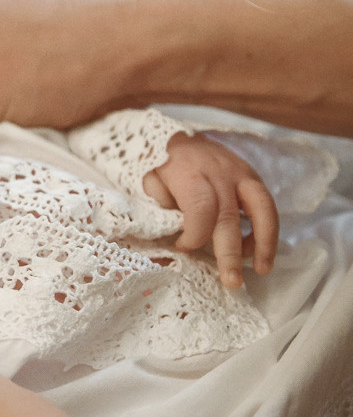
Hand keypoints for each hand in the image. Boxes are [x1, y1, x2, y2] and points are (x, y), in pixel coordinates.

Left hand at [142, 133, 278, 288]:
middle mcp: (220, 173)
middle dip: (230, 253)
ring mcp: (241, 173)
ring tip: (262, 269)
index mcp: (189, 174)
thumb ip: (159, 206)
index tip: (183, 248)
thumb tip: (174, 236)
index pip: (200, 209)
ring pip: (262, 208)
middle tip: (232, 282)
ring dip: (265, 241)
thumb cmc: (159, 164)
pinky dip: (267, 229)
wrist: (177, 133)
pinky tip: (259, 252)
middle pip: (229, 216)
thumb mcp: (148, 180)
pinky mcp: (252, 176)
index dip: (194, 235)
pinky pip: (266, 204)